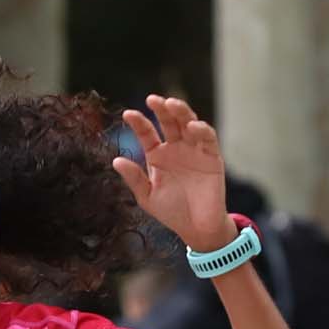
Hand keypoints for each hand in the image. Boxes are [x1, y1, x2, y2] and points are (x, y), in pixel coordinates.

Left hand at [112, 95, 231, 249]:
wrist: (197, 228)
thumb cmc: (172, 212)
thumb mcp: (148, 197)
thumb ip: (134, 179)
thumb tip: (115, 161)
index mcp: (158, 155)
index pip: (147, 133)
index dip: (138, 123)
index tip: (128, 115)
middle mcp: (176, 148)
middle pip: (169, 121)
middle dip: (161, 109)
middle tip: (153, 100)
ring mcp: (194, 150)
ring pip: (188, 123)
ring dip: (181, 112)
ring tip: (171, 104)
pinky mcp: (212, 156)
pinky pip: (208, 138)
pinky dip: (201, 130)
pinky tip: (192, 126)